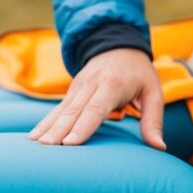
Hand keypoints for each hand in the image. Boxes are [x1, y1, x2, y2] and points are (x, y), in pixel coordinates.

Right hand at [29, 48, 165, 148]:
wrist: (119, 45)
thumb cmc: (139, 74)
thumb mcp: (154, 92)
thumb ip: (154, 120)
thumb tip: (159, 147)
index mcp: (113, 84)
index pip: (96, 108)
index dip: (83, 126)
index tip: (71, 143)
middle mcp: (92, 84)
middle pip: (74, 110)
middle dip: (59, 129)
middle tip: (48, 147)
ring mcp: (79, 86)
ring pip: (61, 109)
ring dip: (48, 126)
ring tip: (36, 144)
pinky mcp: (72, 90)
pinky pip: (57, 109)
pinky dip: (45, 122)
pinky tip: (33, 137)